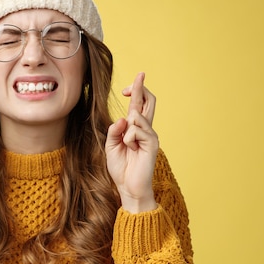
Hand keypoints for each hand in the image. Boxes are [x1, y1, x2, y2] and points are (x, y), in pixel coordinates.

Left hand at [105, 72, 158, 212]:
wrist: (128, 188)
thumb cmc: (120, 168)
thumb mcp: (111, 146)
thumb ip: (115, 131)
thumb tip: (123, 118)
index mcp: (135, 128)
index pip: (139, 104)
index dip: (136, 90)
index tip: (131, 83)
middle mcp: (145, 129)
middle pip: (149, 101)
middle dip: (141, 87)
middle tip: (139, 75)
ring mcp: (150, 135)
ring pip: (137, 116)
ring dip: (127, 128)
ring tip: (127, 145)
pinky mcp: (153, 143)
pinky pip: (137, 130)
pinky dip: (129, 139)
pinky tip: (132, 149)